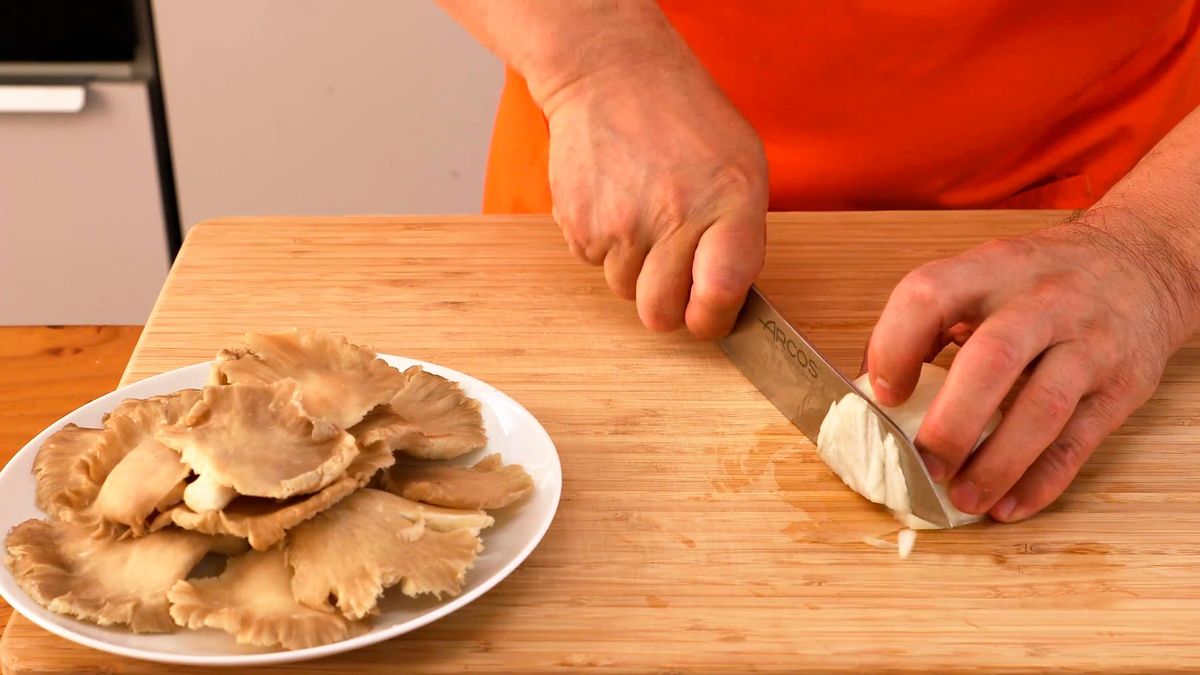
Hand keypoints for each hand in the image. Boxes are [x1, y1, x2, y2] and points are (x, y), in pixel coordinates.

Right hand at [542, 53, 767, 337]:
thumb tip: (723, 298)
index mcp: (729, 203)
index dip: (712, 319)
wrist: (612, 76)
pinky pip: (593, 264)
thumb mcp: (742, 164)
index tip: (707, 317)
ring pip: (624, 289)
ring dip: (633, 267)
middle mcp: (674, 218)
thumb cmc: (684, 120)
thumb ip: (738, 235)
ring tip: (641, 213)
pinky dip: (603, 244)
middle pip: (660, 313)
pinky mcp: (579, 224)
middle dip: (666, 304)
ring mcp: (621, 224)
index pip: (720, 293)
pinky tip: (615, 201)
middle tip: (671, 273)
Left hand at [865, 210, 1198, 521]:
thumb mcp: (982, 276)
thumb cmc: (1039, 281)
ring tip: (962, 498)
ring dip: (997, 463)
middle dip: (952, 421)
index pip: (930, 294)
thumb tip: (871, 393)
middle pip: (993, 358)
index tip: (882, 394)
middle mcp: (1042, 301)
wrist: (1141, 261)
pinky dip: (1042, 481)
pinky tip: (1009, 505)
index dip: (896, 345)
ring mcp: (1089, 343)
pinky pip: (1080, 441)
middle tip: (924, 464)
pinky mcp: (1122, 385)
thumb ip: (928, 326)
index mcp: (990, 268)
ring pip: (1042, 408)